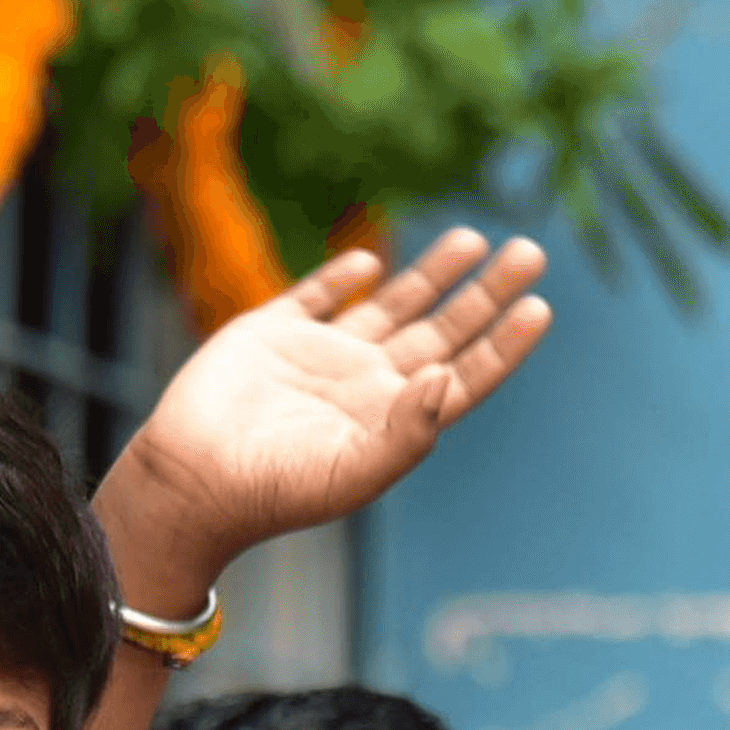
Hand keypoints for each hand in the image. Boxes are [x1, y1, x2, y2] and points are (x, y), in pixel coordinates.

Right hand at [101, 230, 553, 600]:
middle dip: (485, 293)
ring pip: (392, 304)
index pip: (463, 376)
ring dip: (433, 273)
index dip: (503, 345)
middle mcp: (363, 385)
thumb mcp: (354, 472)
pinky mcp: (270, 333)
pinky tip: (370, 262)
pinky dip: (343, 276)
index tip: (539, 307)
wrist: (190, 482)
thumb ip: (410, 430)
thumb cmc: (275, 491)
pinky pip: (316, 296)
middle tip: (531, 252)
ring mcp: (319, 357)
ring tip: (475, 238)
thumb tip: (447, 375)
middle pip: (441, 330)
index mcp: (391, 420)